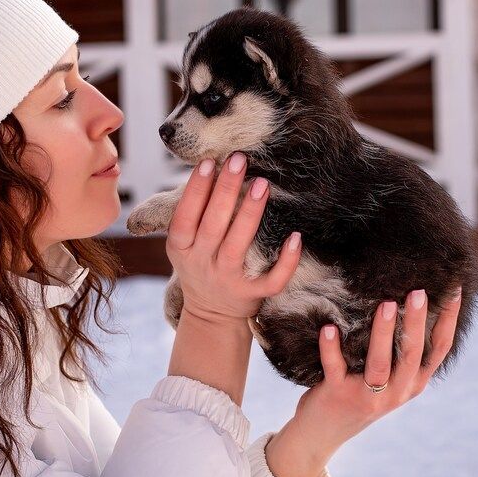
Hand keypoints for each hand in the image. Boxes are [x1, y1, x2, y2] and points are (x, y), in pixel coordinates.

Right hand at [166, 151, 301, 326]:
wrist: (211, 316)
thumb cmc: (200, 264)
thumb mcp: (184, 244)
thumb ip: (192, 213)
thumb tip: (210, 166)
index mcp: (182, 249)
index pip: (185, 217)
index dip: (195, 190)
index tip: (208, 162)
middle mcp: (203, 264)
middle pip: (213, 225)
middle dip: (226, 190)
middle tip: (239, 160)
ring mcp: (228, 280)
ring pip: (239, 246)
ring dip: (250, 214)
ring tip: (262, 184)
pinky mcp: (252, 294)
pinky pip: (272, 280)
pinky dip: (285, 261)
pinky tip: (295, 237)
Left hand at [263, 287, 462, 476]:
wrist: (323, 431)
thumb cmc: (358, 391)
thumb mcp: (388, 377)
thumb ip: (400, 349)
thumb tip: (406, 299)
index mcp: (413, 382)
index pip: (439, 349)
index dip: (449, 320)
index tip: (454, 289)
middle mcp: (396, 391)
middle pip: (412, 354)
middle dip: (417, 322)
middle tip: (419, 291)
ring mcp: (368, 396)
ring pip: (380, 364)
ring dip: (383, 333)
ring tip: (386, 304)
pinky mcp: (338, 395)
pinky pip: (336, 368)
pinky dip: (331, 348)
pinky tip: (329, 328)